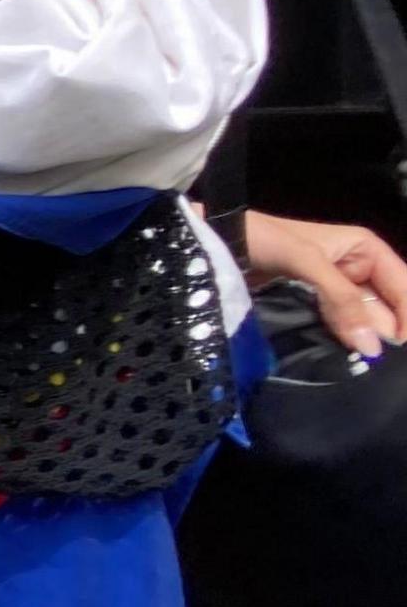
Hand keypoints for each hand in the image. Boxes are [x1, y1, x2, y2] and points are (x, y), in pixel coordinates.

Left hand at [238, 211, 406, 361]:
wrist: (218, 241)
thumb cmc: (263, 239)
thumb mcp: (306, 262)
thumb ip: (341, 300)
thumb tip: (371, 345)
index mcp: (367, 250)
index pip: (404, 288)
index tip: (401, 348)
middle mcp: (358, 270)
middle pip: (386, 309)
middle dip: (384, 335)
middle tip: (381, 364)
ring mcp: (336, 291)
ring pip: (362, 322)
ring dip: (362, 342)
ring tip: (365, 366)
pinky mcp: (314, 307)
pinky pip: (337, 327)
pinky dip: (341, 341)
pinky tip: (343, 358)